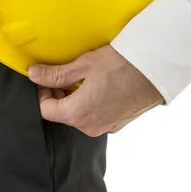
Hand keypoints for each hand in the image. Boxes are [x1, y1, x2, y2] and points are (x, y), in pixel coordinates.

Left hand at [28, 45, 163, 136]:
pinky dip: (90, 102)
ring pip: (78, 115)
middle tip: (62, 73)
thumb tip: (34, 74)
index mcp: (78, 114)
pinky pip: (95, 116)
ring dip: (74, 97)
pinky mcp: (117, 123)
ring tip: (82, 75)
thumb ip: (56, 74)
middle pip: (62, 113)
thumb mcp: (84, 65)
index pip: (45, 110)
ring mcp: (105, 127)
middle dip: (58, 94)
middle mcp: (90, 126)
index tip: (45, 76)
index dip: (42, 91)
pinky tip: (98, 84)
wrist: (157, 69)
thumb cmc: (122, 64)